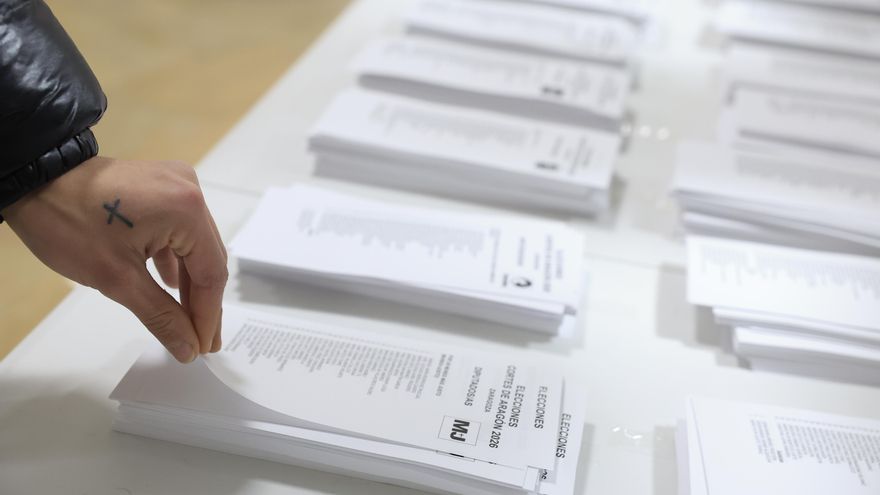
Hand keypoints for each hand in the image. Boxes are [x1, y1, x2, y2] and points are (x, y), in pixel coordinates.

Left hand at [2, 156, 227, 362]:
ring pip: (194, 244)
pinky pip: (179, 229)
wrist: (32, 181)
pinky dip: (175, 257)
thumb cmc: (69, 225)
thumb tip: (189, 348)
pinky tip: (167, 282)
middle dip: (202, 302)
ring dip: (189, 282)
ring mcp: (178, 185)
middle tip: (201, 342)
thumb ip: (161, 316)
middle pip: (207, 258)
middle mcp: (192, 192)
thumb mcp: (117, 278)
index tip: (202, 348)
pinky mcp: (162, 186)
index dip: (208, 315)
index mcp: (188, 210)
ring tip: (186, 319)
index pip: (211, 273)